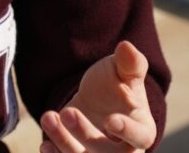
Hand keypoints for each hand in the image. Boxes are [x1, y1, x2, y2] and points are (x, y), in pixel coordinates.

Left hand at [38, 41, 155, 152]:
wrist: (97, 98)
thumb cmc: (117, 84)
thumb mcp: (123, 71)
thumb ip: (129, 63)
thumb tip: (127, 47)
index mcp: (142, 131)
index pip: (139, 137)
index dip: (126, 130)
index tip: (110, 120)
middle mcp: (123, 151)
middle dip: (86, 135)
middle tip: (68, 112)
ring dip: (64, 142)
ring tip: (48, 117)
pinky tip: (45, 146)